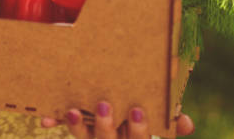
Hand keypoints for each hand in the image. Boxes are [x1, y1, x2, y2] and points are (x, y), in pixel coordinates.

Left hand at [41, 101, 194, 137]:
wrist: (114, 99)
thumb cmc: (140, 103)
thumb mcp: (156, 111)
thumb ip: (169, 117)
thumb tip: (187, 124)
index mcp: (134, 136)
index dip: (139, 129)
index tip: (136, 110)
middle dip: (105, 126)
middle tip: (103, 105)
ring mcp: (93, 136)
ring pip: (85, 137)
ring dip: (77, 126)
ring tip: (72, 111)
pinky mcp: (76, 128)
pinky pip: (62, 126)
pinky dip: (54, 120)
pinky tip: (45, 118)